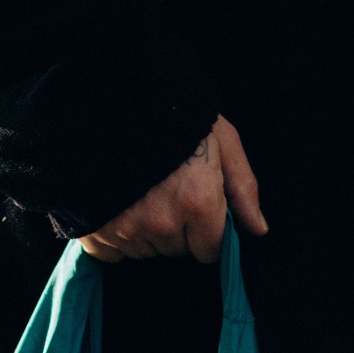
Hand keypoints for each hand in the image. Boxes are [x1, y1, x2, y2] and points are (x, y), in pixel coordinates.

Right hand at [78, 115, 266, 263]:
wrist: (107, 98)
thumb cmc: (172, 115)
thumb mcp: (219, 139)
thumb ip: (242, 187)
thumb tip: (258, 229)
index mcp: (197, 201)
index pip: (210, 250)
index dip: (206, 229)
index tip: (195, 205)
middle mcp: (162, 223)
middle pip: (177, 250)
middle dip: (175, 226)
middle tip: (163, 187)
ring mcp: (125, 230)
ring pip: (146, 250)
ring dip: (145, 229)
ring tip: (138, 191)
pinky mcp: (95, 233)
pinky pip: (111, 254)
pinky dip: (113, 235)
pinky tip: (115, 204)